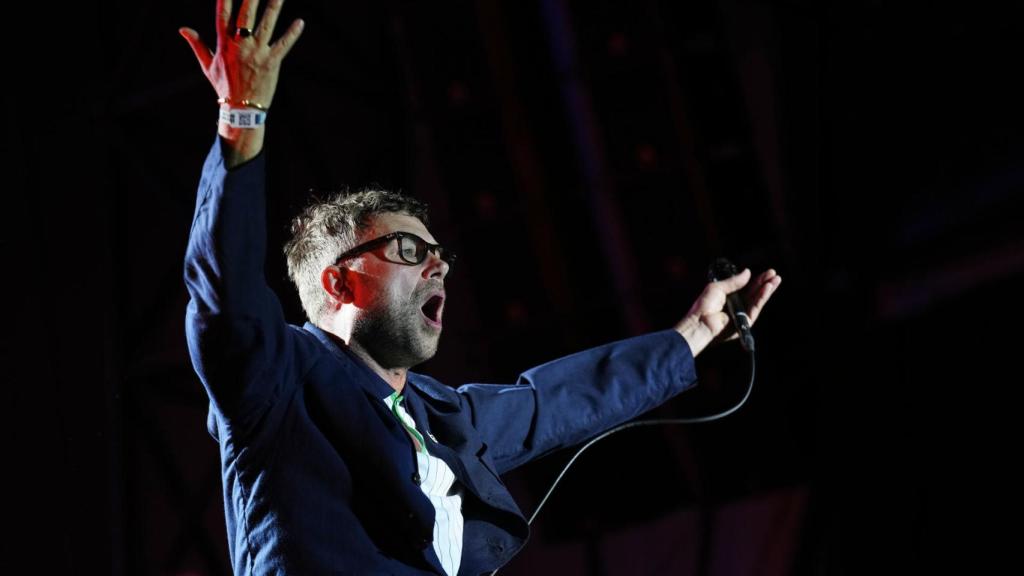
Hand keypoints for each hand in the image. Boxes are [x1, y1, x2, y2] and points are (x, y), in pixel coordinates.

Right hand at [179, 0, 303, 160]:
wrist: (241, 109)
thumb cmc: (224, 87)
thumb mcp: (208, 66)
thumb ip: (197, 44)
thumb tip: (183, 29)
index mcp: (224, 44)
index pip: (222, 15)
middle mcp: (240, 45)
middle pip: (245, 15)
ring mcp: (257, 53)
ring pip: (267, 25)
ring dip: (274, 7)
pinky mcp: (272, 62)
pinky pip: (284, 45)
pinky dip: (292, 34)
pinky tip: (300, 22)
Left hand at [675, 268, 780, 356]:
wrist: (701, 322)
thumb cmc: (704, 306)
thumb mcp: (718, 287)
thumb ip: (734, 281)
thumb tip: (748, 272)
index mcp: (728, 297)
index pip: (745, 287)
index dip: (755, 279)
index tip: (765, 272)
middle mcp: (736, 305)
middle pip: (753, 292)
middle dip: (764, 283)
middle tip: (773, 273)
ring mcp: (741, 314)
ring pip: (757, 299)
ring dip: (767, 289)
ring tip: (776, 279)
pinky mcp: (745, 321)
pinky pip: (755, 307)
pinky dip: (762, 297)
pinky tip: (768, 288)